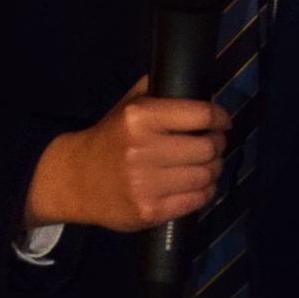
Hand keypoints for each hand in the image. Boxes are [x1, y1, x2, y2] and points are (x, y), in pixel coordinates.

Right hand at [24, 76, 229, 232]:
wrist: (75, 179)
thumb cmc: (110, 137)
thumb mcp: (128, 103)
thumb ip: (159, 88)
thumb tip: (199, 86)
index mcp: (140, 116)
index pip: (200, 114)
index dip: (220, 118)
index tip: (223, 122)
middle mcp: (143, 149)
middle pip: (207, 148)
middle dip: (218, 145)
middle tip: (215, 144)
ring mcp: (146, 184)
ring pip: (205, 176)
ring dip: (214, 170)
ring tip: (208, 165)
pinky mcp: (149, 211)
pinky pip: (196, 201)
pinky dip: (205, 191)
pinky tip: (199, 185)